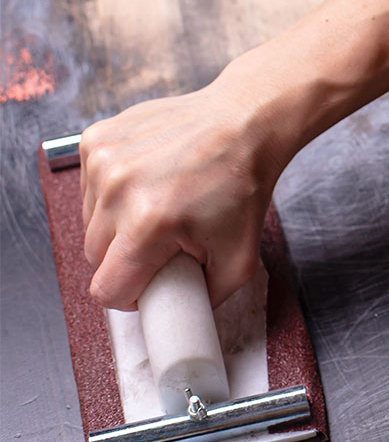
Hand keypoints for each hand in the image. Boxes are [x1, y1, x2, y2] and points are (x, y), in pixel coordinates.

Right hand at [80, 63, 287, 310]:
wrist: (245, 121)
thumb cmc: (244, 183)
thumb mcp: (240, 259)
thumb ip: (206, 299)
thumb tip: (182, 320)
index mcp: (150, 224)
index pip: (106, 290)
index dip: (130, 295)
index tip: (150, 282)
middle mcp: (119, 191)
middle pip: (95, 257)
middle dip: (126, 258)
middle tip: (163, 241)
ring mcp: (103, 161)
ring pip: (89, 222)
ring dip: (117, 223)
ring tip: (159, 204)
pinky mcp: (97, 140)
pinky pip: (89, 188)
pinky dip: (111, 191)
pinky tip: (148, 179)